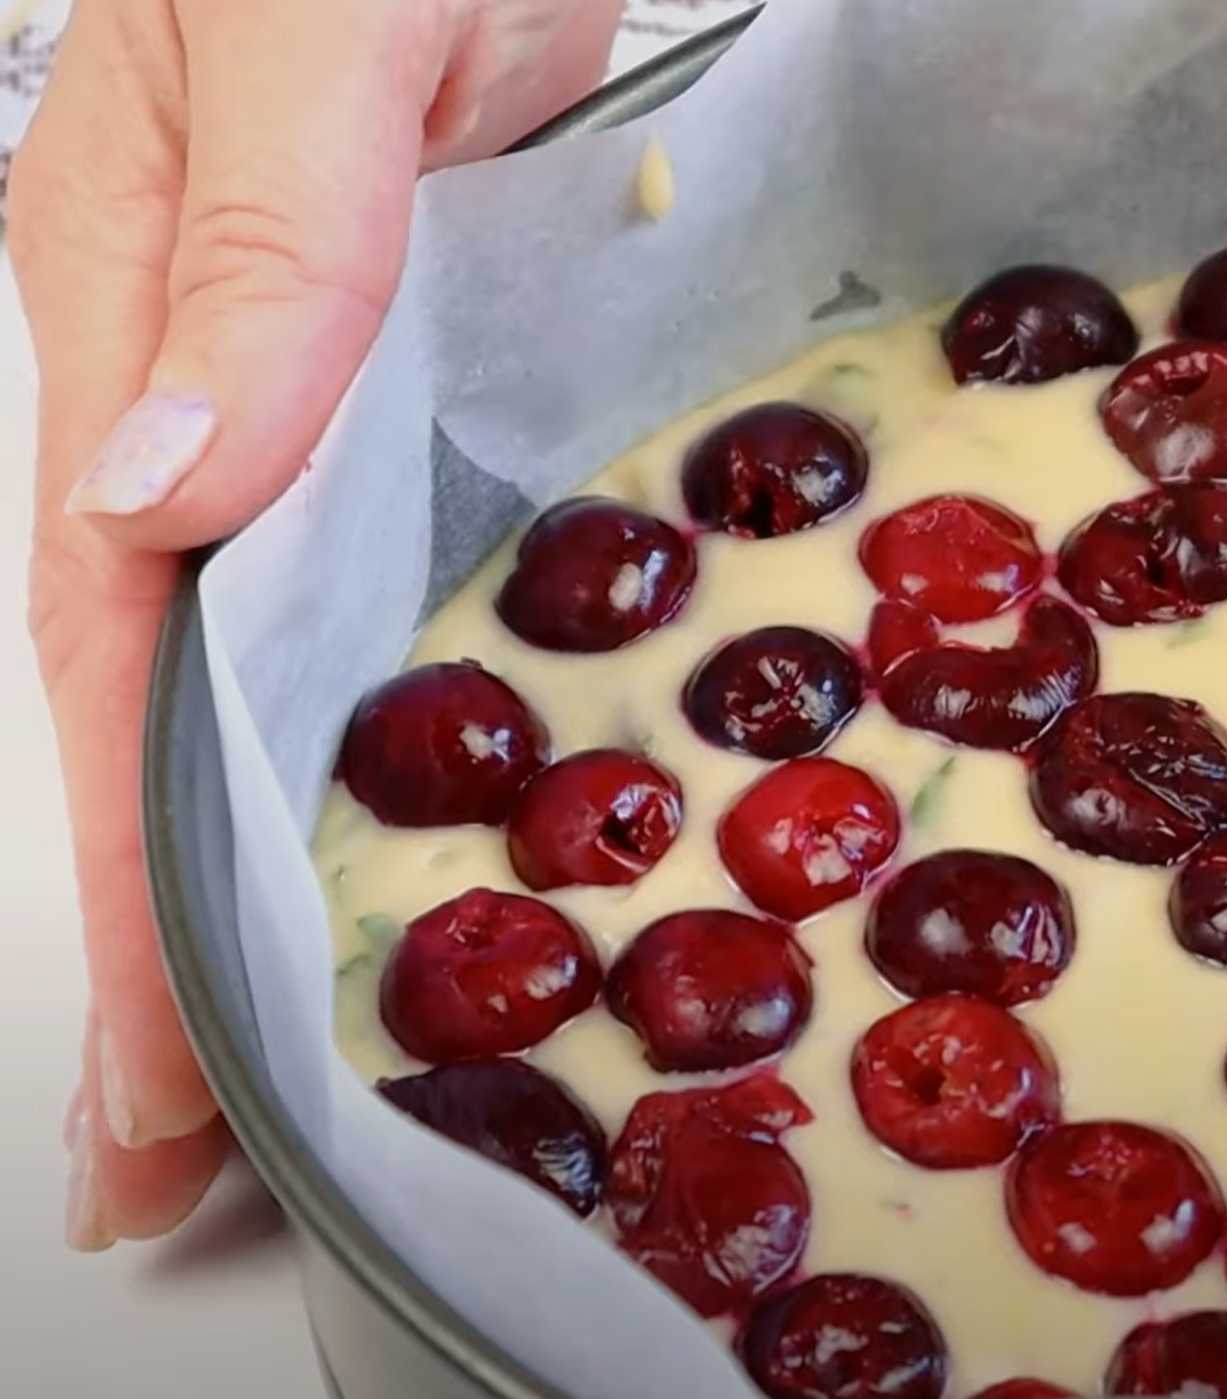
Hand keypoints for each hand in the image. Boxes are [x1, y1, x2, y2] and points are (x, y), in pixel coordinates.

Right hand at [7, 0, 620, 1249]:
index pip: (110, 643)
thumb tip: (161, 490)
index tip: (153, 1086)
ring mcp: (302, 375)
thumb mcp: (321, 28)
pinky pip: (371, 567)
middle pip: (161, 690)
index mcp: (126, 302)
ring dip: (257, 850)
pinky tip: (389, 818)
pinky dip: (362, 713)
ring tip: (273, 1062)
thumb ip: (256, 250)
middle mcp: (195, 367)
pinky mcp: (414, 362)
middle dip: (167, 931)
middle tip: (182, 1170)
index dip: (132, 873)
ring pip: (256, 650)